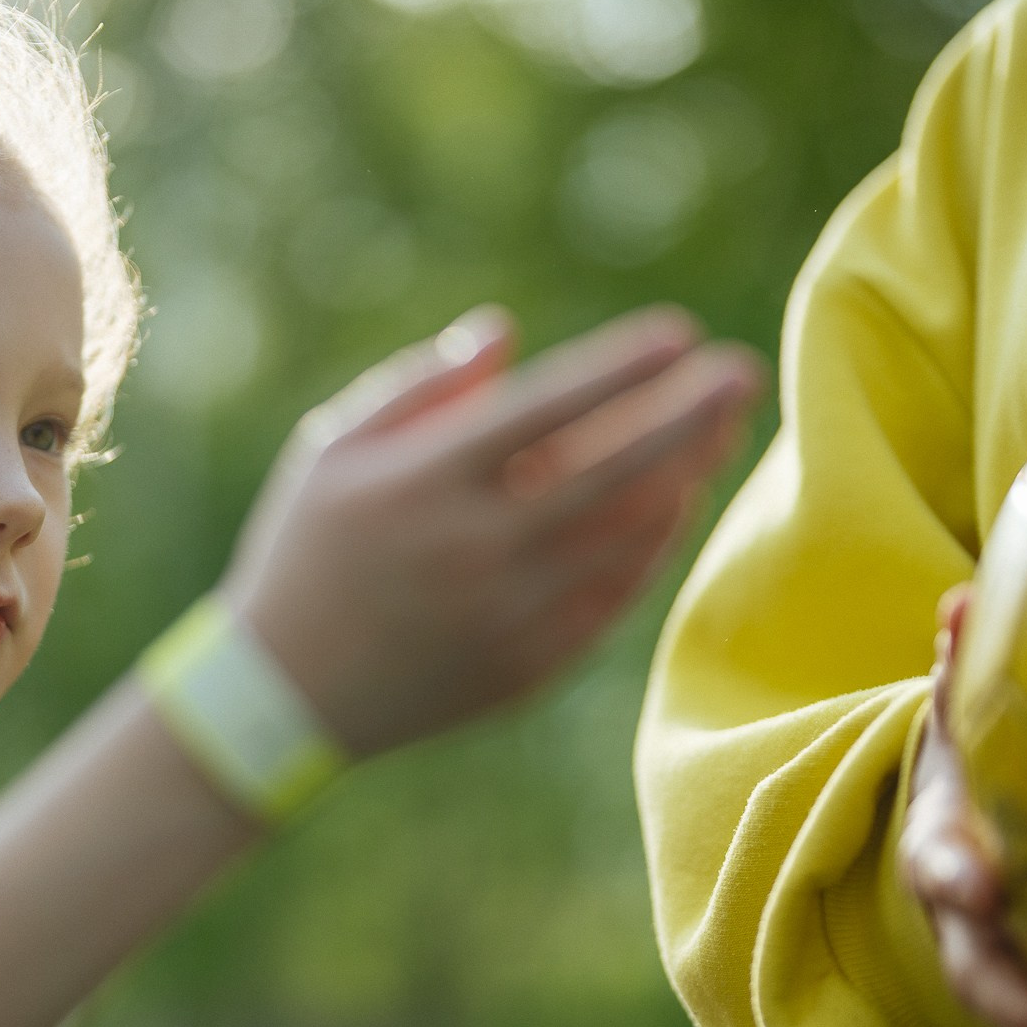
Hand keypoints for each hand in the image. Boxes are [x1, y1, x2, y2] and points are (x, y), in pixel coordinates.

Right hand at [225, 304, 761, 756]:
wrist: (285, 694)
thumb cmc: (307, 550)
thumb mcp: (332, 451)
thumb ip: (419, 386)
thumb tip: (505, 334)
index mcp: (424, 482)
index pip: (543, 409)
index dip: (617, 368)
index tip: (678, 332)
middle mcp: (476, 547)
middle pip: (609, 470)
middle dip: (686, 416)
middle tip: (742, 373)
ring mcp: (509, 612)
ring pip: (625, 535)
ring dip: (684, 475)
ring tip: (721, 428)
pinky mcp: (529, 664)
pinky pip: (616, 595)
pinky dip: (654, 543)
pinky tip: (679, 498)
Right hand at [896, 585, 1026, 1026]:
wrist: (980, 836)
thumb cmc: (987, 760)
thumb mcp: (969, 711)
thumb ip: (968, 666)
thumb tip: (964, 599)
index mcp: (945, 849)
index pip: (938, 862)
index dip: (954, 877)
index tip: (978, 886)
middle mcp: (973, 931)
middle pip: (990, 982)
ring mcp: (1016, 981)